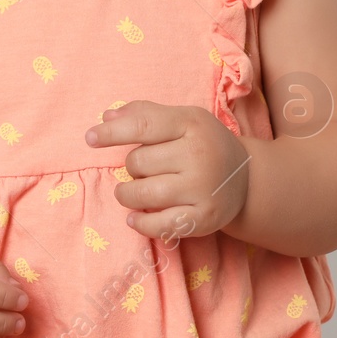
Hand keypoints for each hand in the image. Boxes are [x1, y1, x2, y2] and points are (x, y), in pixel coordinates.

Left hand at [84, 100, 250, 240]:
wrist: (246, 179)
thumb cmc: (203, 144)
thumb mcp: (182, 119)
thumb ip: (144, 114)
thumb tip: (106, 117)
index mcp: (191, 124)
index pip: (142, 125)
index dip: (111, 133)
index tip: (90, 138)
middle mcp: (199, 155)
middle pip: (138, 163)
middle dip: (132, 167)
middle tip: (146, 169)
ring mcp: (202, 188)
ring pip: (142, 193)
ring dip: (128, 195)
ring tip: (134, 192)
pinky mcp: (203, 218)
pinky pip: (159, 224)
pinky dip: (140, 223)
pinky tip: (135, 217)